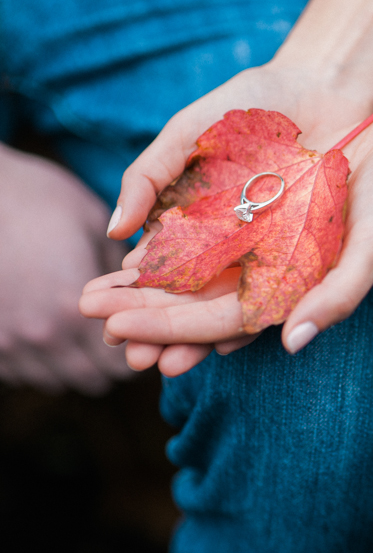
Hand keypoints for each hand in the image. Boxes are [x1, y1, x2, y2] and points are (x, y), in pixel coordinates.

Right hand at [0, 143, 129, 394]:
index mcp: (75, 311)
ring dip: (73, 365)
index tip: (144, 334)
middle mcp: (41, 336)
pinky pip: (20, 372)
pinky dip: (38, 361)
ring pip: (55, 381)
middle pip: (92, 380)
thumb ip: (124, 277)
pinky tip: (47, 332)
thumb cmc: (44, 201)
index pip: (123, 365)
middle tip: (118, 337)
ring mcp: (7, 343)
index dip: (139, 350)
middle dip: (111, 364)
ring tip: (81, 335)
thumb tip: (147, 298)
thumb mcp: (97, 232)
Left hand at [80, 108, 372, 366]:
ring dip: (155, 280)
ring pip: (204, 271)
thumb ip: (340, 294)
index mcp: (306, 291)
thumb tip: (292, 343)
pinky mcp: (273, 211)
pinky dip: (179, 240)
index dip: (174, 331)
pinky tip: (140, 242)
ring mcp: (277, 242)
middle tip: (87, 311)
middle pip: (206, 301)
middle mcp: (286, 272)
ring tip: (100, 286)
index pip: (230, 323)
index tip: (120, 336)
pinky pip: (217, 232)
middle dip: (149, 311)